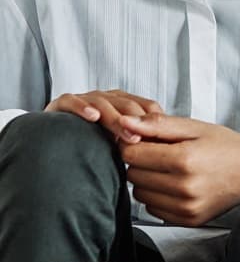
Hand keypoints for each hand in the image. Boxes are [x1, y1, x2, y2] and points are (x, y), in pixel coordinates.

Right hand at [44, 89, 163, 141]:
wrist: (54, 138)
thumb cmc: (93, 143)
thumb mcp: (119, 145)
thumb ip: (137, 146)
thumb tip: (163, 163)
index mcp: (126, 104)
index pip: (147, 108)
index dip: (155, 123)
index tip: (161, 141)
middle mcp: (109, 98)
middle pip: (128, 106)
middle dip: (138, 122)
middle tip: (144, 141)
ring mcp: (86, 99)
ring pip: (105, 103)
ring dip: (116, 119)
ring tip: (126, 135)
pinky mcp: (62, 103)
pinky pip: (72, 101)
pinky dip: (82, 107)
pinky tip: (92, 116)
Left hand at [119, 113, 239, 226]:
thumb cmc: (228, 146)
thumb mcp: (196, 127)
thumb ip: (158, 125)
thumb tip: (124, 123)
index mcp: (184, 158)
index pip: (131, 154)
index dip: (133, 143)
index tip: (146, 138)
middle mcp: (183, 187)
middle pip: (133, 174)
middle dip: (140, 161)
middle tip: (162, 152)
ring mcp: (185, 207)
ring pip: (140, 194)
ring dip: (147, 180)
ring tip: (170, 168)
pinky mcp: (186, 220)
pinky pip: (153, 209)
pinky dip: (158, 196)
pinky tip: (176, 184)